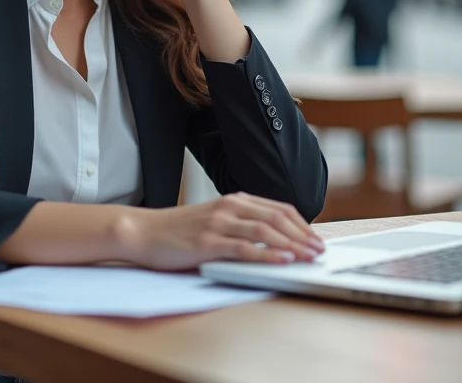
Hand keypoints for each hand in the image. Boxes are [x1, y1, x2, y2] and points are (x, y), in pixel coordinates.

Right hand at [115, 192, 324, 270]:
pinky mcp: (208, 243)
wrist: (143, 232)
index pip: (278, 209)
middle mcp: (229, 207)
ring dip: (292, 245)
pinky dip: (267, 255)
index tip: (316, 238)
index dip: (302, 224)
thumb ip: (240, 224)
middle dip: (303, 235)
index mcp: (234, 200)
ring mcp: (219, 224)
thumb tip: (275, 239)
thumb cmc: (178, 231)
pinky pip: (244, 249)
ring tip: (308, 257)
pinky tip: (282, 261)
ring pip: (265, 231)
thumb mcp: (214, 220)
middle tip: (319, 251)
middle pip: (277, 218)